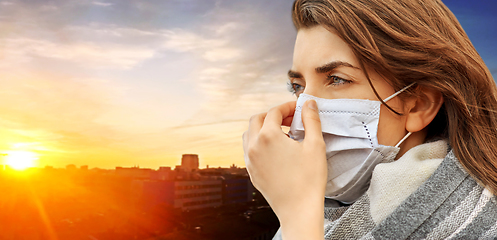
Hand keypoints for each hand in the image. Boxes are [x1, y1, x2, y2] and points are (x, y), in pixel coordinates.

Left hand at [243, 100, 326, 239]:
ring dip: (263, 128)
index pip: (274, 112)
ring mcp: (250, 160)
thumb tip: (308, 104)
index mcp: (268, 136)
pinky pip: (249, 150)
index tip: (297, 108)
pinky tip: (276, 150)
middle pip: (257, 119)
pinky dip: (259, 143)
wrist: (299, 210)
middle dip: (273, 115)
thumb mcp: (315, 145)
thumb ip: (311, 120)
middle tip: (290, 119)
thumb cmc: (309, 180)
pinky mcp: (251, 172)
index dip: (287, 107)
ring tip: (282, 133)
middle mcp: (254, 146)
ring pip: (249, 134)